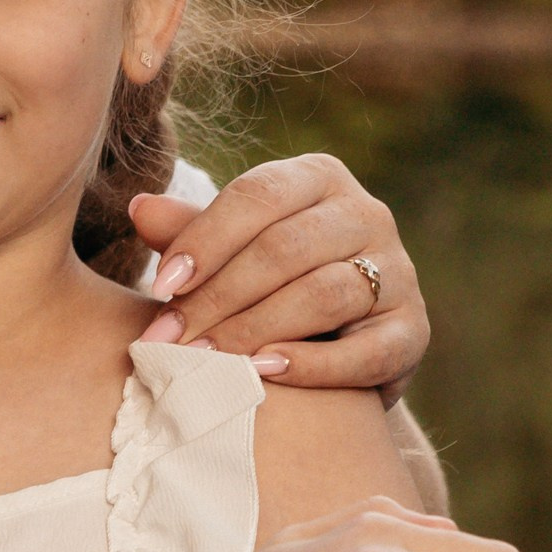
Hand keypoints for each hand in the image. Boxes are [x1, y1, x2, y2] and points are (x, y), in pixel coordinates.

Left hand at [129, 154, 425, 398]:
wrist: (335, 349)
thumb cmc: (267, 284)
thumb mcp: (229, 251)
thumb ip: (189, 232)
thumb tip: (138, 207)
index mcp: (318, 178)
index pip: (258, 196)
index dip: (205, 241)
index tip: (160, 288)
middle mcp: (367, 214)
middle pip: (287, 247)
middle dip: (219, 295)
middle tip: (169, 340)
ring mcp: (398, 272)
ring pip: (325, 293)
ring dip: (255, 330)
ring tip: (204, 360)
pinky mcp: (412, 332)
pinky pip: (367, 350)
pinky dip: (313, 366)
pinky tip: (263, 372)